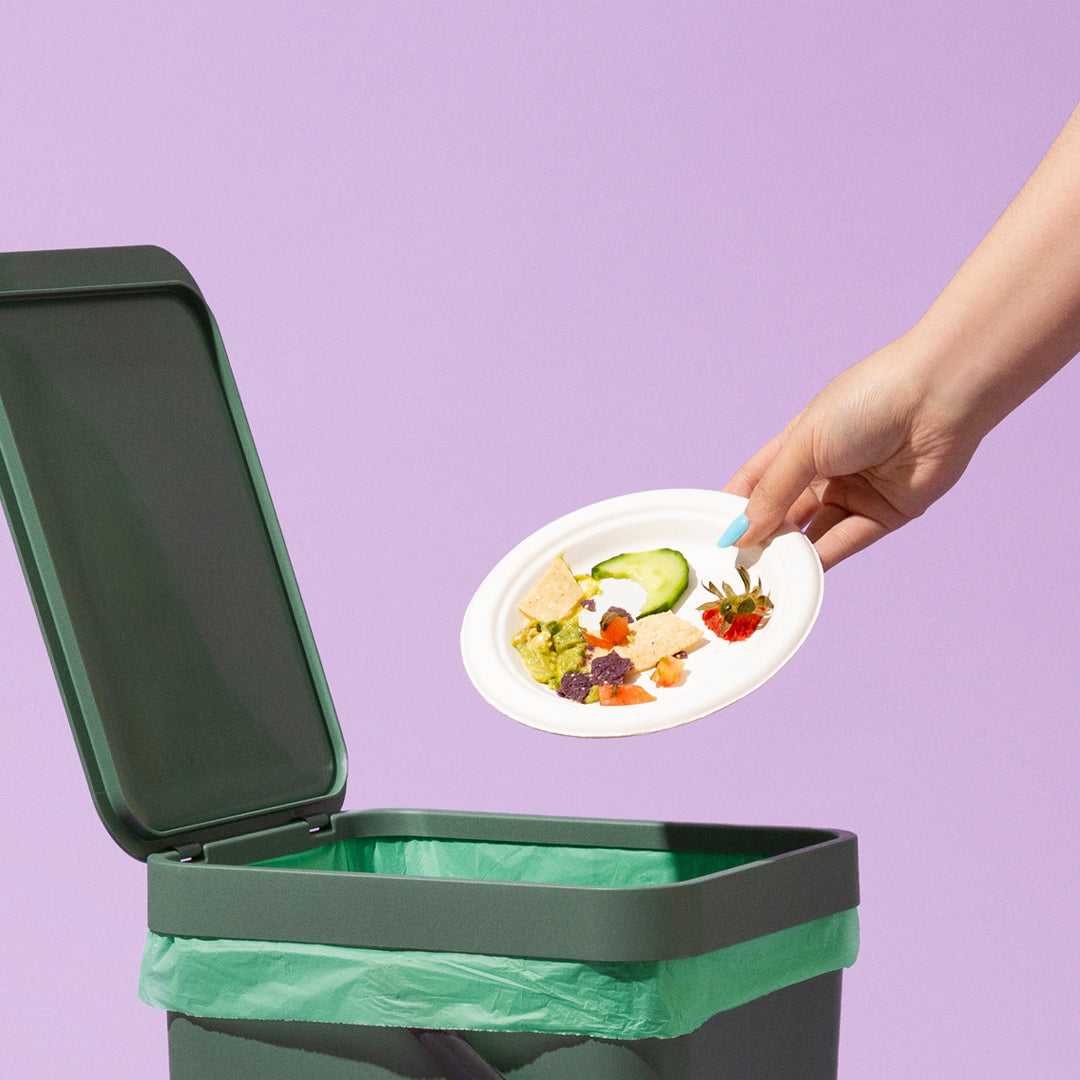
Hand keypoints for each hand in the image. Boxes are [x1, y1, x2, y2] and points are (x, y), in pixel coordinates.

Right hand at [723, 334, 984, 569]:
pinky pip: (846, 542)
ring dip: (789, 553)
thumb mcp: (805, 444)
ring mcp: (854, 493)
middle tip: (735, 566)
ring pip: (812, 532)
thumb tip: (740, 533)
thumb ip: (772, 492)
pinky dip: (822, 558)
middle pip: (783, 512)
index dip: (734, 507)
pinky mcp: (885, 514)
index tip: (713, 535)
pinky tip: (798, 573)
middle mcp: (825, 470)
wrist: (940, 398)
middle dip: (761, 537)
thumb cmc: (866, 402)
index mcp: (800, 443)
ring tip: (764, 575)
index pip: (757, 482)